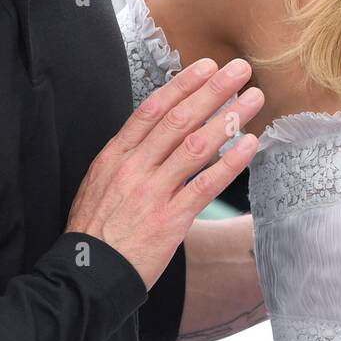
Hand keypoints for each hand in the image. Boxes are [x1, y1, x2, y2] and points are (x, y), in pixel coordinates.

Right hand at [66, 57, 263, 289]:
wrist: (88, 274)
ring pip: (196, 147)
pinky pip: (205, 185)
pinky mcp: (171, 220)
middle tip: (239, 70)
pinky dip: (230, 163)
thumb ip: (128, 154)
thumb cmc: (96, 227)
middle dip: (212, 90)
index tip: (206, 66)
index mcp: (116, 155)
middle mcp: (135, 168)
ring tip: (252, 99)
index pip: (153, 109)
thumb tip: (158, 129)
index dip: (182, 85)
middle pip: (179, 120)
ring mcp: (153, 192)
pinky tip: (249, 145)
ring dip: (228, 119)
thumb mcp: (100, 180)